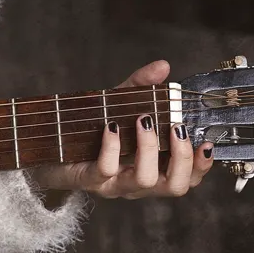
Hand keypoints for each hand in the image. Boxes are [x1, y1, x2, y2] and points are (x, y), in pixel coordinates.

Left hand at [29, 60, 214, 199]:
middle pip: (175, 186)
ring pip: (145, 180)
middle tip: (176, 128)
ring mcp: (113, 185)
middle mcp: (136, 183)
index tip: (207, 142)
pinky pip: (106, 169)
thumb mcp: (118, 105)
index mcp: (152, 169)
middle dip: (182, 157)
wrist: (46, 151)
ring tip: (144, 121)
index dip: (202, 165)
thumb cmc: (90, 131)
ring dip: (149, 149)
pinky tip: (112, 126)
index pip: (188, 178)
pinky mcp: (88, 180)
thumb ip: (141, 87)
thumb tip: (163, 67)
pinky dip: (112, 147)